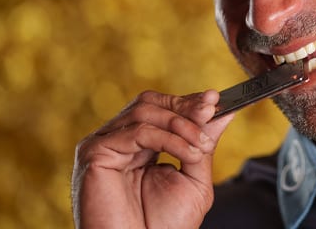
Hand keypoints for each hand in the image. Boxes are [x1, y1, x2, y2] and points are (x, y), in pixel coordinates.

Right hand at [72, 90, 233, 228]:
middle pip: (149, 103)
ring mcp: (103, 145)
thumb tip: (221, 111)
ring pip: (144, 111)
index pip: (161, 109)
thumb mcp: (194, 178)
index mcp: (138, 146)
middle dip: (184, 106)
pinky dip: (168, 138)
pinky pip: (137, 131)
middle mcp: (118, 142)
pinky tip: (188, 153)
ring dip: (181, 124)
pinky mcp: (94, 153)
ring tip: (201, 145)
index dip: (187, 102)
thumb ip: (204, 144)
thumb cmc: (163, 225)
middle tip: (210, 112)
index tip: (215, 100)